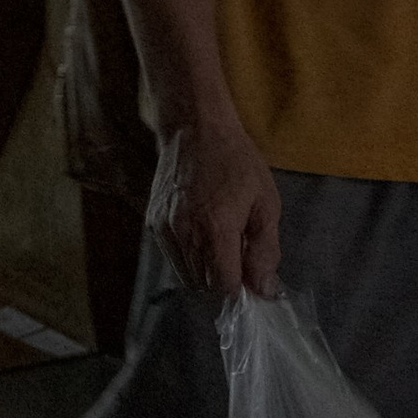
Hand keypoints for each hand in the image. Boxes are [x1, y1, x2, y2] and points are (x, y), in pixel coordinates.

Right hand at [148, 112, 283, 298]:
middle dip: (222, 280)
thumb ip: (266, 250)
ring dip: (204, 270)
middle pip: (203, 285)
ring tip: (218, 243)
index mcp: (216, 229)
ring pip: (185, 274)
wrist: (193, 128)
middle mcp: (184, 233)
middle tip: (237, 256)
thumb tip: (265, 289)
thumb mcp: (265, 202)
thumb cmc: (236, 162)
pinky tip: (199, 232)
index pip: (224, 286)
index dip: (241, 287)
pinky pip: (171, 256)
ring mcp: (164, 228)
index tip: (251, 275)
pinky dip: (187, 255)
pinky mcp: (152, 221)